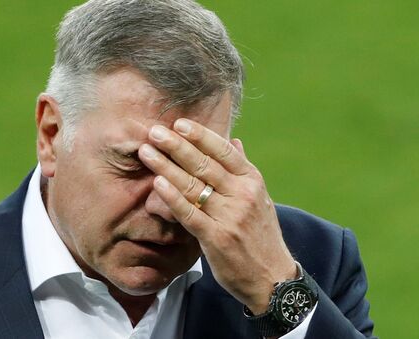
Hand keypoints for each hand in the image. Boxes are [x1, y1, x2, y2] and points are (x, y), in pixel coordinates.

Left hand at [138, 118, 296, 313]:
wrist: (272, 278)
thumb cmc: (261, 235)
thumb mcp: (260, 198)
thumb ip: (243, 170)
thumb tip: (235, 141)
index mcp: (252, 181)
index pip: (224, 150)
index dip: (200, 135)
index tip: (179, 123)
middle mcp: (242, 194)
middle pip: (204, 164)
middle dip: (176, 145)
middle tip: (154, 131)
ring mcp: (229, 216)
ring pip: (193, 185)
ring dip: (166, 166)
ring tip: (147, 152)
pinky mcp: (216, 237)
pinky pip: (189, 213)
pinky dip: (172, 196)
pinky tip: (157, 183)